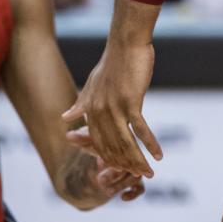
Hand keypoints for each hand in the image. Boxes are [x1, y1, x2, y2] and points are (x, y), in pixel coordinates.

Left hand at [62, 142, 146, 205]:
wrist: (107, 147)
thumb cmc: (101, 140)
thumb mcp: (92, 139)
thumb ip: (82, 138)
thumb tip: (68, 136)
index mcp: (126, 142)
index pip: (123, 150)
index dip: (111, 158)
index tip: (98, 163)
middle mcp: (134, 155)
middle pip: (130, 165)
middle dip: (115, 175)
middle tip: (100, 180)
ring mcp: (136, 168)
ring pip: (134, 177)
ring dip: (120, 185)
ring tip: (106, 191)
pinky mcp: (136, 180)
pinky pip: (141, 188)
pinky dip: (134, 193)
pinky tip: (123, 198)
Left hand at [63, 39, 161, 178]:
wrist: (125, 42)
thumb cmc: (112, 61)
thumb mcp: (92, 84)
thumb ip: (81, 104)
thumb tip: (64, 119)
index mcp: (91, 110)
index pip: (98, 142)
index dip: (109, 157)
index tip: (119, 170)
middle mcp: (100, 113)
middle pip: (112, 147)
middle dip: (124, 165)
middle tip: (137, 178)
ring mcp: (115, 109)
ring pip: (125, 143)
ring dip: (137, 161)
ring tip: (148, 174)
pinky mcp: (131, 102)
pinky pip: (141, 130)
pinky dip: (150, 144)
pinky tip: (158, 156)